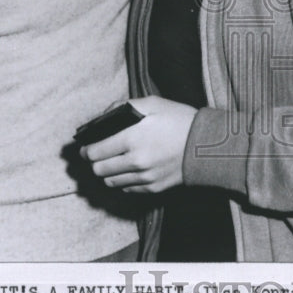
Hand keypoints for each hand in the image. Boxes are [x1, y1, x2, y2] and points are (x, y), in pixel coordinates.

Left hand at [80, 96, 197, 193]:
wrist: (207, 145)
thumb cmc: (180, 120)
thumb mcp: (153, 103)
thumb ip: (125, 107)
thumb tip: (104, 116)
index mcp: (131, 139)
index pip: (95, 152)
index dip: (85, 150)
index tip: (85, 147)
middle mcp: (135, 161)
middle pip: (99, 170)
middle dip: (94, 162)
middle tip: (95, 155)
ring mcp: (144, 177)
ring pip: (111, 182)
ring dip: (106, 173)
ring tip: (110, 163)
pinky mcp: (153, 188)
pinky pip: (127, 189)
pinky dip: (122, 181)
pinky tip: (127, 171)